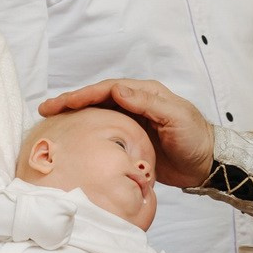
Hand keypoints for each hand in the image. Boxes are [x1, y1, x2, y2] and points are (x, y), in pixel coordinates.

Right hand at [40, 79, 215, 186]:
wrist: (207, 163)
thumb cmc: (195, 138)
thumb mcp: (175, 117)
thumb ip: (148, 103)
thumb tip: (118, 89)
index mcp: (146, 93)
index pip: (108, 89)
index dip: (83, 94)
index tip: (61, 103)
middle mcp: (136, 103)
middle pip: (97, 99)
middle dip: (71, 103)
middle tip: (45, 109)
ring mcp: (132, 121)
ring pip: (97, 114)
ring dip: (75, 116)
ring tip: (50, 121)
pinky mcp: (131, 139)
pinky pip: (104, 131)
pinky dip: (86, 131)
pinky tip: (72, 137)